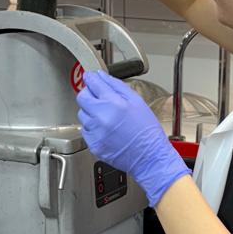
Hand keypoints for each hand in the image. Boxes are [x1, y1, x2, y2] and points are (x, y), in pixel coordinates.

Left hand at [77, 70, 189, 208]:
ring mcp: (96, 133)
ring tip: (107, 117)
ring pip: (82, 115)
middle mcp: (101, 118)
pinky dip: (93, 128)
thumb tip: (101, 76)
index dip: (91, 78)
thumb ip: (116, 85)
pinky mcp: (93, 145)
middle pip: (82, 98)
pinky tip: (107, 130)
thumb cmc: (147, 131)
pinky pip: (86, 131)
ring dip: (91, 112)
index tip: (91, 77)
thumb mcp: (137, 101)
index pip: (93, 83)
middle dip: (89, 94)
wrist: (150, 157)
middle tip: (99, 98)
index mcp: (114, 104)